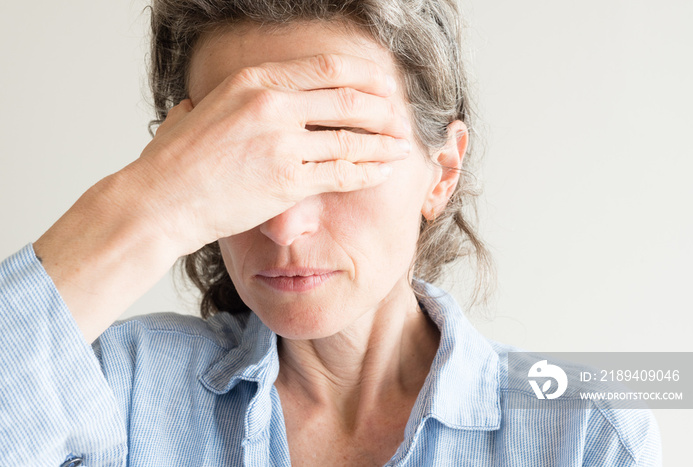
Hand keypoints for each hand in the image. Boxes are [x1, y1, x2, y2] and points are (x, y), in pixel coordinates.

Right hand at [132, 53, 410, 254]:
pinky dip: (369, 172)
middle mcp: (272, 104)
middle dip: (382, 108)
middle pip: (347, 99)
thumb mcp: (196, 113)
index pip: (326, 68)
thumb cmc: (173, 162)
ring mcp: (281, 143)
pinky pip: (342, 173)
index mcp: (253, 81)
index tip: (382, 84)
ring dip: (383, 142)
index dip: (363, 76)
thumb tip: (201, 102)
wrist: (160, 202)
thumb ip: (215, 102)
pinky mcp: (287, 181)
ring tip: (402, 146)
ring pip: (352, 138)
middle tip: (400, 116)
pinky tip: (384, 172)